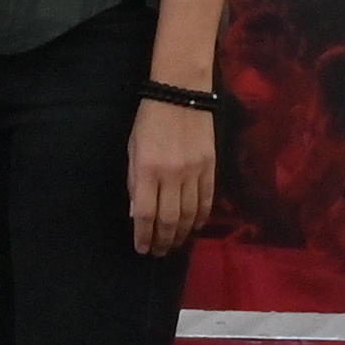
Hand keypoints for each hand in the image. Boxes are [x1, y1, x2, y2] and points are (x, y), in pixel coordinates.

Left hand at [127, 95, 218, 257]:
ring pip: (189, 215)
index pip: (145, 215)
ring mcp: (194, 172)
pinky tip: (194, 228)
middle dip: (163, 241)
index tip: (142, 249)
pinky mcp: (211, 167)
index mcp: (147, 170)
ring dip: (181, 234)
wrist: (181, 92)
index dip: (144, 237)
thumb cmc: (149, 120)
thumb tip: (137, 214)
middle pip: (169, 220)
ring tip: (175, 244)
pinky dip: (200, 218)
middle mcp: (172, 175)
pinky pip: (207, 200)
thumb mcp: (133, 149)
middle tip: (160, 252)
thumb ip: (135, 182)